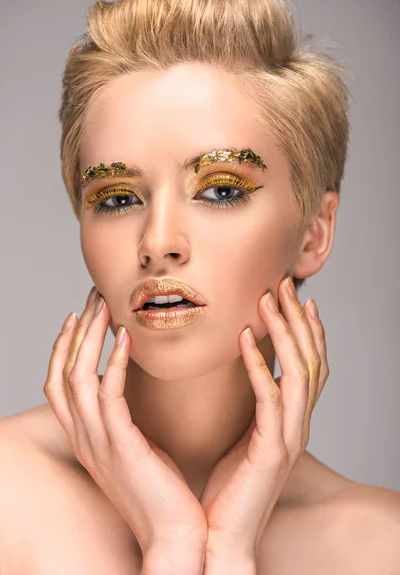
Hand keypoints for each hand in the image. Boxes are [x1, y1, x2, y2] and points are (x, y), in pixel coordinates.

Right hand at [44, 287, 206, 569]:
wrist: (174, 536)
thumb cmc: (161, 491)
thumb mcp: (135, 449)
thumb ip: (127, 421)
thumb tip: (137, 391)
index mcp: (86, 438)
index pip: (59, 382)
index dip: (64, 345)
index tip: (81, 314)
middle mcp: (84, 437)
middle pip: (62, 371)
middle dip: (75, 330)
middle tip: (94, 296)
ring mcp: (98, 442)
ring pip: (78, 377)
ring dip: (89, 336)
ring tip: (105, 305)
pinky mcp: (121, 446)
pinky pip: (109, 394)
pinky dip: (114, 362)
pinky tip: (126, 338)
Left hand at [199, 276, 328, 571]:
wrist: (220, 537)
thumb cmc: (226, 488)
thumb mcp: (240, 437)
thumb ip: (248, 407)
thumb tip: (236, 373)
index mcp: (290, 422)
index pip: (308, 367)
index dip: (306, 331)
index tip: (295, 298)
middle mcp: (297, 427)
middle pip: (310, 361)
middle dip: (299, 320)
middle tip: (284, 284)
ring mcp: (288, 439)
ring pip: (299, 373)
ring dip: (284, 332)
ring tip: (268, 299)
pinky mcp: (271, 451)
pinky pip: (270, 400)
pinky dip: (260, 366)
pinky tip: (244, 340)